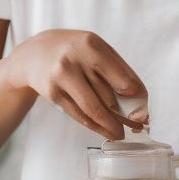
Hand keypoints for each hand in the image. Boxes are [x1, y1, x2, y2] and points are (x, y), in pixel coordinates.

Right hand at [7, 29, 148, 140]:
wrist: (34, 54)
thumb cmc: (74, 51)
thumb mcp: (95, 48)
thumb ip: (117, 68)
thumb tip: (139, 98)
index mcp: (92, 46)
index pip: (122, 80)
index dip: (136, 99)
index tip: (144, 110)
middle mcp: (74, 60)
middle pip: (109, 97)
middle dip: (126, 116)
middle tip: (138, 126)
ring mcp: (61, 77)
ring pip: (93, 110)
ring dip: (110, 126)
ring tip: (121, 134)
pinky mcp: (52, 93)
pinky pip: (78, 115)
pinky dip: (94, 126)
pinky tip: (104, 130)